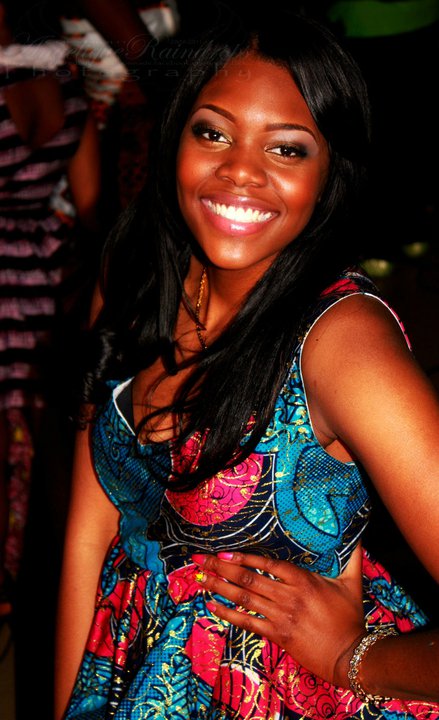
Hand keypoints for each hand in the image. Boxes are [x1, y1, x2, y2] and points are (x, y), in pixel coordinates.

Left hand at [192, 548, 365, 686]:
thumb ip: (352, 556)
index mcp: (303, 580)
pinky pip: (247, 623)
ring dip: (219, 587)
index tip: (223, 551)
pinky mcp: (277, 635)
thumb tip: (357, 533)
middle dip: (221, 567)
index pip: (267, 564)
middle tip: (199, 559)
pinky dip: (227, 614)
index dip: (243, 557)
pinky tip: (212, 606)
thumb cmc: (350, 618)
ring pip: (243, 598)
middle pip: (248, 578)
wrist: (351, 656)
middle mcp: (288, 596)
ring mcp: (280, 616)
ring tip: (199, 578)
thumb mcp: (353, 583)